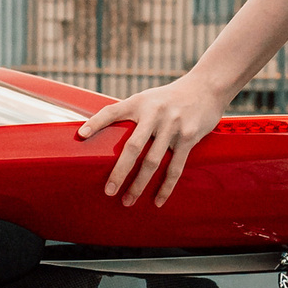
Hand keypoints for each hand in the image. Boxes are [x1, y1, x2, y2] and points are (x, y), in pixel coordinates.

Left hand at [73, 73, 227, 206]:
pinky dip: (165, 186)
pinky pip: (175, 167)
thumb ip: (130, 115)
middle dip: (119, 172)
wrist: (206, 87)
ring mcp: (172, 126)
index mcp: (139, 103)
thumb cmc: (171, 98)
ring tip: (128, 200)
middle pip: (132, 147)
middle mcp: (154, 113)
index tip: (81, 135)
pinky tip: (157, 199)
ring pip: (152, 161)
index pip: (112, 111)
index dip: (96, 122)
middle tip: (108, 191)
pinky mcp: (188, 137)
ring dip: (139, 184)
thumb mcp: (148, 99)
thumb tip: (104, 136)